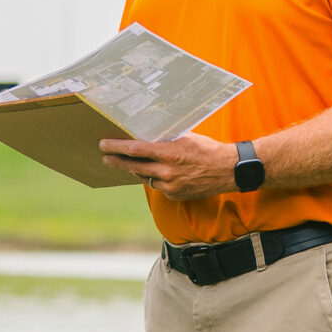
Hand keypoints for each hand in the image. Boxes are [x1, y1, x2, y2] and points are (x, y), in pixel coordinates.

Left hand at [101, 134, 238, 200]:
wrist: (228, 170)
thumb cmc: (207, 149)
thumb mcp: (185, 137)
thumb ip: (165, 140)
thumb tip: (145, 136)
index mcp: (169, 152)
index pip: (135, 149)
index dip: (116, 147)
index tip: (104, 145)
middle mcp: (167, 171)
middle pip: (134, 166)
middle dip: (117, 161)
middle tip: (104, 157)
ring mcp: (170, 185)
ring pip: (146, 177)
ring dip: (139, 170)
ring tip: (130, 163)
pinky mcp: (174, 195)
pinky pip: (159, 186)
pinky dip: (157, 178)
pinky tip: (162, 172)